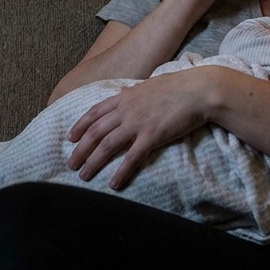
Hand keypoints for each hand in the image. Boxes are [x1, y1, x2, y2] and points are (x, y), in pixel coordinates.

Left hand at [65, 67, 217, 189]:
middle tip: (71, 164)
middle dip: (80, 149)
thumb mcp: (148, 85)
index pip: (94, 112)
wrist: (198, 90)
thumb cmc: (178, 86)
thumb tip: (121, 93)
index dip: (80, 126)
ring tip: (84, 176)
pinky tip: (113, 184)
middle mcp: (126, 110)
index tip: (70, 138)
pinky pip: (131, 158)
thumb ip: (132, 92)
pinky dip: (121, 172)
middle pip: (95, 131)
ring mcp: (138, 123)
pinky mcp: (152, 137)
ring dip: (93, 162)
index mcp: (125, 97)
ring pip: (107, 145)